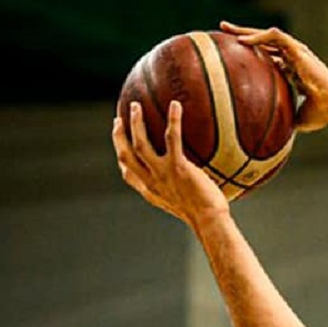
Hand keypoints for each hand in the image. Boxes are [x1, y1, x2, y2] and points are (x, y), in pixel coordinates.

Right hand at [113, 100, 228, 227]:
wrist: (209, 220)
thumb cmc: (204, 214)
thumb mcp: (185, 202)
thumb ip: (181, 188)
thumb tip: (194, 178)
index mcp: (150, 191)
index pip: (128, 173)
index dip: (121, 157)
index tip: (120, 143)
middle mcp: (151, 181)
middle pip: (125, 155)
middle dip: (118, 136)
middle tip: (118, 119)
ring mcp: (162, 174)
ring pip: (140, 144)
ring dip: (135, 123)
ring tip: (136, 106)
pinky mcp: (177, 167)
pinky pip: (172, 138)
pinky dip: (173, 120)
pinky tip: (175, 106)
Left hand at [220, 21, 327, 132]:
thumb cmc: (321, 112)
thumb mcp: (298, 117)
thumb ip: (285, 119)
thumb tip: (273, 136)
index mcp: (293, 69)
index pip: (270, 55)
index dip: (253, 52)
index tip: (234, 52)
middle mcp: (294, 57)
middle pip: (265, 42)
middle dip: (244, 34)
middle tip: (223, 30)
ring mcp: (297, 52)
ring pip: (268, 34)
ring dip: (247, 30)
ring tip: (226, 29)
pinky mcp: (299, 50)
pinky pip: (276, 37)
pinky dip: (259, 37)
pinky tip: (243, 41)